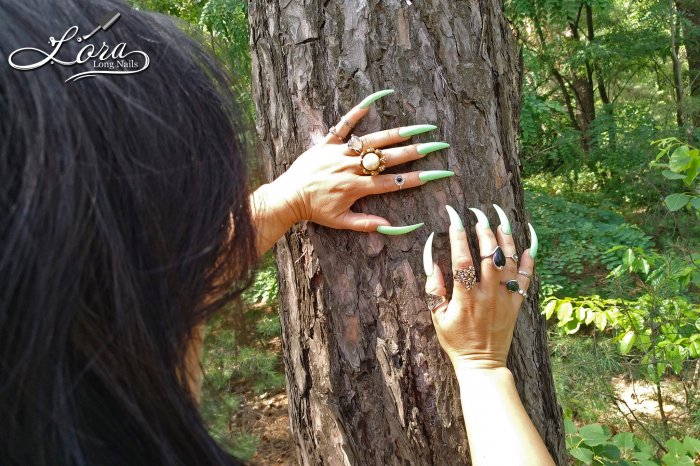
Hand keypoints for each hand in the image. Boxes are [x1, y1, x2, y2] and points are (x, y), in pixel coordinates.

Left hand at [268, 89, 453, 234]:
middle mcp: (351, 167)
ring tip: (418, 127)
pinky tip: (372, 101)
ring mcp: (339, 153)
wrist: (288, 197)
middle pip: (387, 158)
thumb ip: (365, 223)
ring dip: (396, 134)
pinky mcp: (326, 143)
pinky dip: (355, 113)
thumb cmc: (315, 211)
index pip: (391, 182)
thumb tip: (389, 227)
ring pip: (371, 141)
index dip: (414, 179)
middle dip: (414, 152)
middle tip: (436, 146)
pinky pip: (341, 126)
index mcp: (356, 187)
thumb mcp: (340, 221)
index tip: (435, 174)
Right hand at [422, 205, 538, 370]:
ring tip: (499, 218)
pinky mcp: (517, 303)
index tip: (453, 216)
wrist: (482, 364)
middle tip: (477, 213)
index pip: (462, 259)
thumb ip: (434, 287)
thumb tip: (432, 259)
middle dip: (484, 228)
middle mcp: (488, 294)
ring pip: (510, 260)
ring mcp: (506, 297)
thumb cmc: (456, 340)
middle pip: (490, 253)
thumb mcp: (437, 316)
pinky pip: (528, 277)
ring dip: (505, 236)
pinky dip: (530, 258)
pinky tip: (527, 241)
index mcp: (466, 297)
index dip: (458, 234)